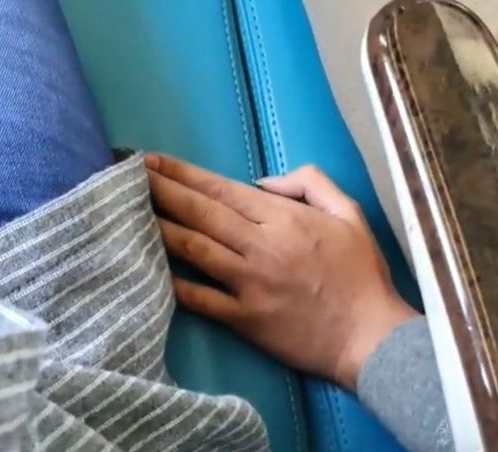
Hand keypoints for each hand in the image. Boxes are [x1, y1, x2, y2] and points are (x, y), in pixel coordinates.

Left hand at [145, 153, 416, 389]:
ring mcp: (249, 284)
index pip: (221, 188)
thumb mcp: (349, 213)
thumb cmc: (362, 274)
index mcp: (283, 218)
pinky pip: (201, 298)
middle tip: (126, 174)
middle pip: (200, 212)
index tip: (151, 160)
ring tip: (127, 211)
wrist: (371, 338)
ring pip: (194, 248)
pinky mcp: (244, 318)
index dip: (182, 173)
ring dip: (158, 227)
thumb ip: (310, 183)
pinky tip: (146, 268)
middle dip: (160, 189)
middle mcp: (260, 246)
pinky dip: (173, 283)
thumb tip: (262, 180)